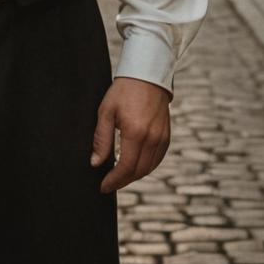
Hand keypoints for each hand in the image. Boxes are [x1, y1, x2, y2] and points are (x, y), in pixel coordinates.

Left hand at [91, 76, 170, 192]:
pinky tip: (135, 166)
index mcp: (135, 132)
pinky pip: (157, 160)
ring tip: (119, 177)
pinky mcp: (167, 136)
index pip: (125, 167)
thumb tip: (95, 163)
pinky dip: (146, 167)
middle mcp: (151, 138)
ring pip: (149, 168)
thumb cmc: (123, 92)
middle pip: (138, 171)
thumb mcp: (106, 112)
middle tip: (109, 184)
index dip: (113, 181)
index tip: (103, 187)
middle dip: (122, 181)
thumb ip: (101, 139)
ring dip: (134, 176)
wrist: (147, 76)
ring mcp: (162, 138)